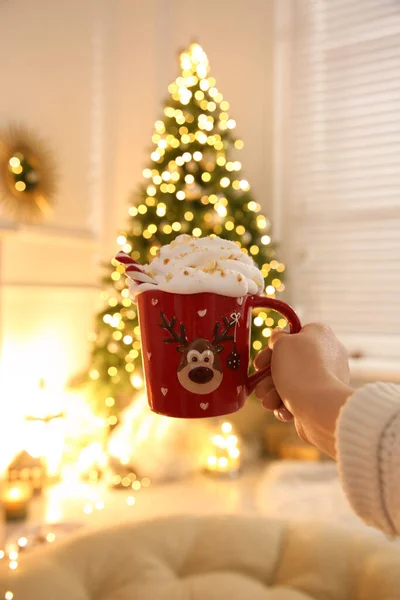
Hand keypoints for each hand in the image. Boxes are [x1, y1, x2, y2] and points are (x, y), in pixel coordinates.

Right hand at [254, 323, 353, 457]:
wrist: (318, 405)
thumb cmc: (300, 369)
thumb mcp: (282, 342)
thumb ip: (277, 337)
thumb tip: (278, 337)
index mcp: (321, 334)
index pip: (294, 336)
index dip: (272, 349)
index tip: (259, 363)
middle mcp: (329, 353)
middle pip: (291, 362)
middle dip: (269, 377)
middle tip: (259, 387)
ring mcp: (329, 378)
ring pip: (294, 382)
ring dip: (275, 392)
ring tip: (268, 402)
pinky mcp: (325, 398)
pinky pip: (303, 397)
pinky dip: (289, 404)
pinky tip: (282, 409)